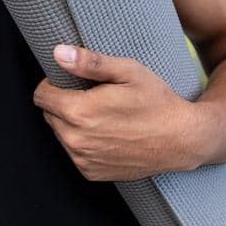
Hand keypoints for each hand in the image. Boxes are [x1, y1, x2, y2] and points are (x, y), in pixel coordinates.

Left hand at [32, 45, 213, 180]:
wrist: (183, 140)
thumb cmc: (158, 102)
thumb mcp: (128, 72)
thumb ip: (89, 63)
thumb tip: (58, 53)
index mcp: (79, 112)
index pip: (41, 96)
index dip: (53, 84)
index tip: (71, 81)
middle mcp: (76, 140)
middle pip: (49, 115)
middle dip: (63, 103)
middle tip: (92, 97)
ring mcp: (83, 160)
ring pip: (60, 134)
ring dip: (72, 124)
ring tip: (102, 115)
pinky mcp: (91, 173)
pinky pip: (74, 152)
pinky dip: (83, 142)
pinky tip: (107, 134)